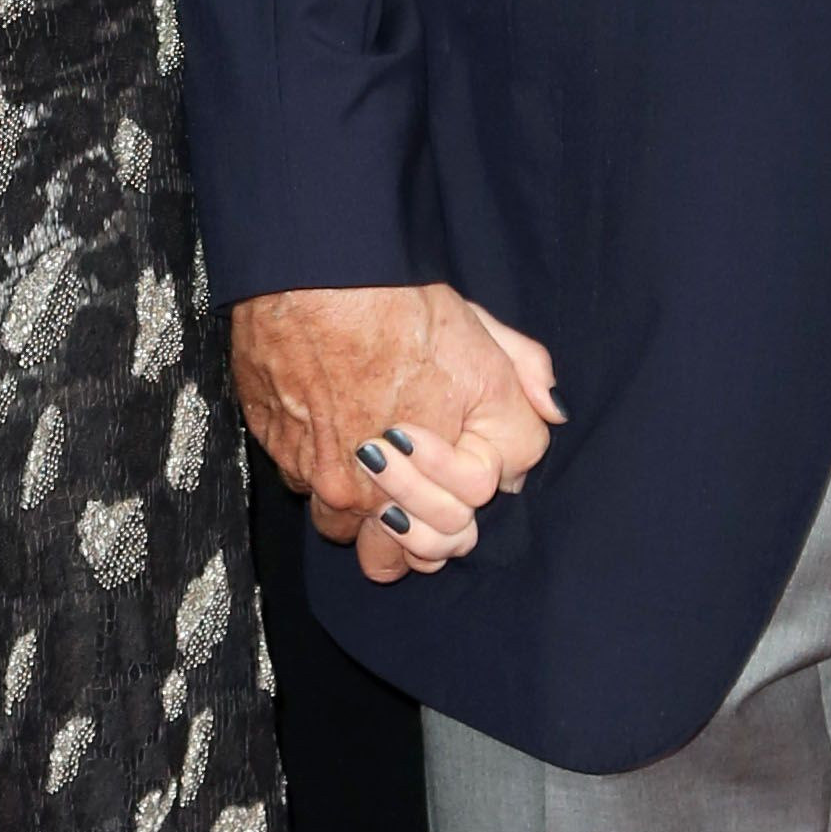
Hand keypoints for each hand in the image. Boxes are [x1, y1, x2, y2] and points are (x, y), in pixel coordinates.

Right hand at [227, 286, 564, 589]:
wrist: (313, 277)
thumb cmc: (400, 306)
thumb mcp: (486, 339)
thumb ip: (527, 379)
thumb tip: (550, 411)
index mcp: (446, 473)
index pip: (461, 529)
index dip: (462, 496)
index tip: (451, 457)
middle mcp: (383, 492)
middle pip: (406, 554)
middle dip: (417, 528)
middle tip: (417, 492)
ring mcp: (323, 480)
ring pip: (347, 531)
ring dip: (361, 508)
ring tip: (370, 462)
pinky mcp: (280, 457)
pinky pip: (304, 487)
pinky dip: (318, 467)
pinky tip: (331, 425)